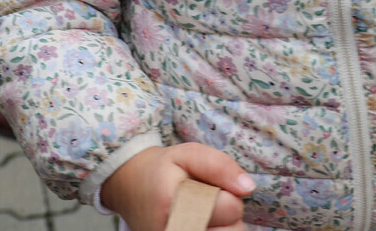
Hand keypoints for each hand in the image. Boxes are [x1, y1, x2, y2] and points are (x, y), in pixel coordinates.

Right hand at [99, 143, 254, 230]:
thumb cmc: (162, 169)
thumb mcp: (187, 153)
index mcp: (176, 205)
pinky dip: (213, 230)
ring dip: (222, 226)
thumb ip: (219, 166)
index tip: (207, 186)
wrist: (128, 186)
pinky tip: (201, 223)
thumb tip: (248, 188)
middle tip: (206, 201)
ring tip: (202, 213)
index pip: (231, 208)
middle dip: (226, 213)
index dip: (226, 192)